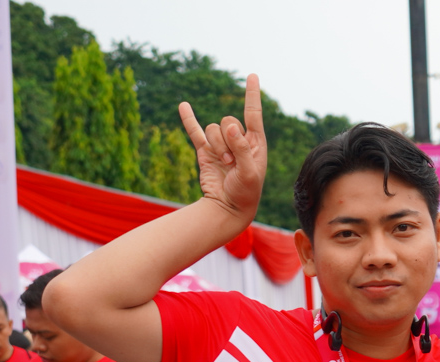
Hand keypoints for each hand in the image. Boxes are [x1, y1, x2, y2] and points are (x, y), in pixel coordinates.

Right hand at [179, 74, 266, 223]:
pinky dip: (188, 119)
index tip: (252, 75)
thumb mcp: (249, 172)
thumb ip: (241, 149)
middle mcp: (239, 140)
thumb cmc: (246, 193)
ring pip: (212, 129)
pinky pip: (195, 131)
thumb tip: (230, 126)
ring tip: (224, 165)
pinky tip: (183, 106)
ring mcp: (221, 145)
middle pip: (227, 121)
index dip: (252, 94)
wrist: (228, 208)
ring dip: (216, 146)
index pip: (253, 113)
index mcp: (255, 143)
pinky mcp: (205, 151)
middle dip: (227, 140)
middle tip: (232, 163)